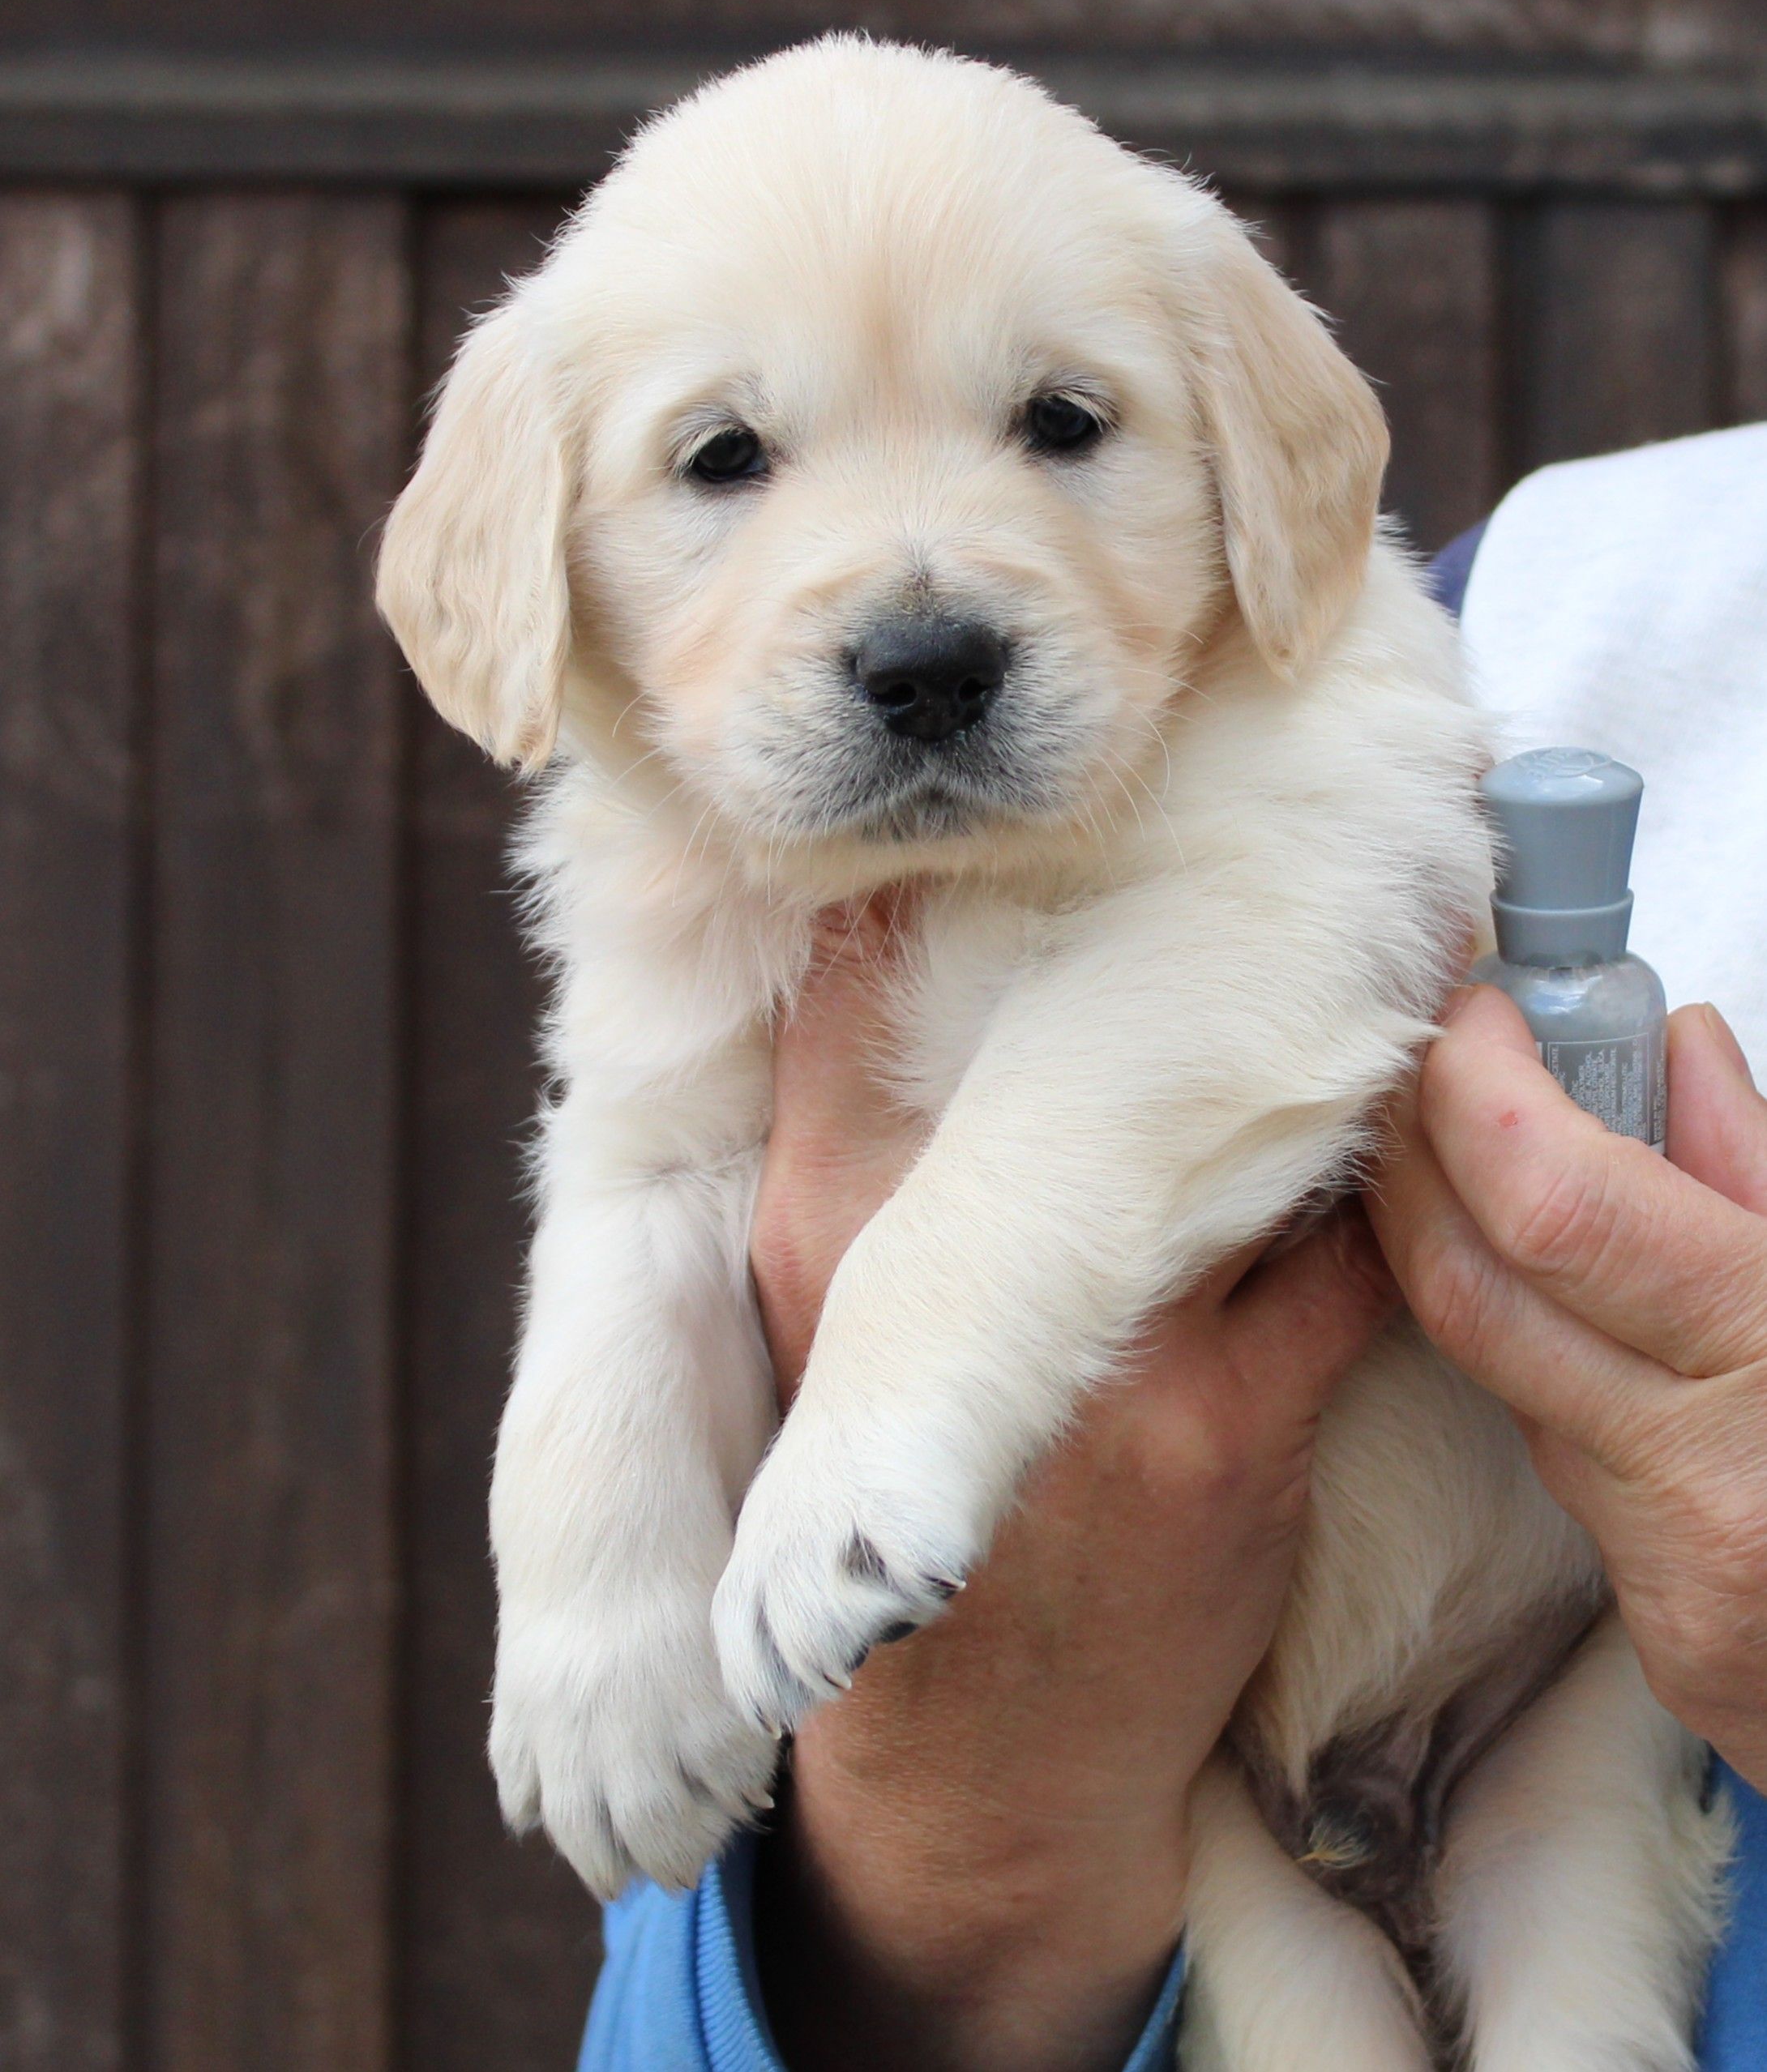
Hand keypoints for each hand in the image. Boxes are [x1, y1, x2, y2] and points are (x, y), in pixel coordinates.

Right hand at [747, 897, 1393, 2071]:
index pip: (872, 977)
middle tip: (1230, 854)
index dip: (964, 874)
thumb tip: (922, 963)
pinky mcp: (1223, 1418)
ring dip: (1304, 1032)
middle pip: (1073, 1019)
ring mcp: (1095, 1344)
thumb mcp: (831, 1321)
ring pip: (1233, 1114)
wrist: (965, 1755)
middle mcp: (943, 1261)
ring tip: (1345, 949)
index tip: (1048, 817)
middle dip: (1158, 927)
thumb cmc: (887, 1509)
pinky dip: (1380, 1183)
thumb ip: (866, 1151)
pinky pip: (1338, 1248)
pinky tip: (1388, 1126)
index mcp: (825, 1220)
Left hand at [1372, 986, 1766, 1792]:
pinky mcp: (1670, 1638)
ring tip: (1487, 1158)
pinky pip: (1564, 1461)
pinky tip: (1588, 1315)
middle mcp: (1716, 1474)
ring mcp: (1682, 1571)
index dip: (1477, 1091)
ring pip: (1503, 1376)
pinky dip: (1553, 1365)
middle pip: (1469, 1287)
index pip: (1553, 1206)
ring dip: (1467, 1250)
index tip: (1474, 1015)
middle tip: (1428, 1064)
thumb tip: (1678, 1048)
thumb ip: (1766, 1171)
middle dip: (1416, 1155)